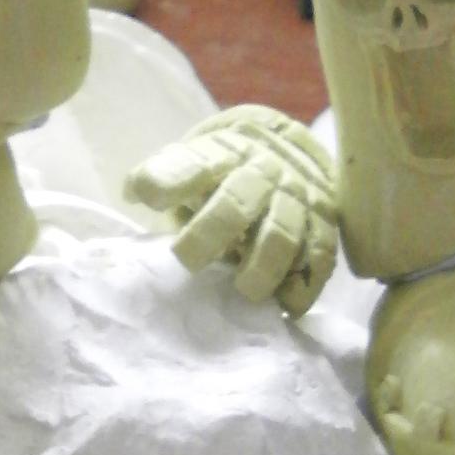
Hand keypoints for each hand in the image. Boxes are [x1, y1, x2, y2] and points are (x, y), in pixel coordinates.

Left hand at [125, 107, 341, 318]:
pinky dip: (304, 284)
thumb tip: (132, 192)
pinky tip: (287, 304)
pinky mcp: (321, 226)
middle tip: (187, 260)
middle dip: (211, 233)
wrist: (291, 150)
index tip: (144, 196)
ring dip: (262, 266)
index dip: (169, 180)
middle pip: (237, 202)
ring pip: (281, 233)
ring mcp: (296, 199)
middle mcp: (262, 173)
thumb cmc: (225, 170)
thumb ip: (164, 177)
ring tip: (244, 292)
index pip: (194, 164)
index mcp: (223, 154)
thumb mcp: (195, 159)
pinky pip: (319, 257)